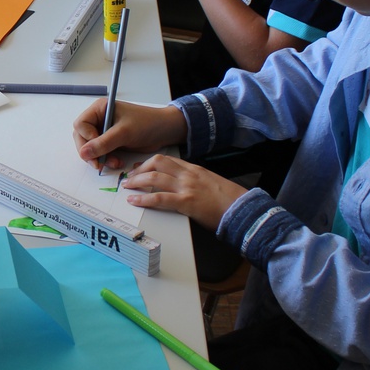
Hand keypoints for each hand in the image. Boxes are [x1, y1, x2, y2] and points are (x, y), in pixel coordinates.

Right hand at [73, 99, 185, 171]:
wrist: (165, 131)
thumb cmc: (147, 124)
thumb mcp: (124, 132)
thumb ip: (103, 143)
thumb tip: (83, 153)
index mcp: (100, 109)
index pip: (81, 125)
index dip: (86, 138)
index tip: (96, 148)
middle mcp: (99, 119)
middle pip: (82, 137)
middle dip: (90, 152)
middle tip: (98, 164)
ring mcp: (104, 131)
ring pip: (90, 147)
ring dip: (99, 158)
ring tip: (113, 163)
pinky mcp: (111, 141)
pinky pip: (100, 153)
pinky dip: (106, 160)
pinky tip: (116, 162)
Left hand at [121, 155, 248, 230]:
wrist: (242, 209)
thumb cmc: (229, 200)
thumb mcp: (210, 184)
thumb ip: (195, 181)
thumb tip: (180, 186)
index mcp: (195, 169)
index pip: (168, 159)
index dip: (150, 162)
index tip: (140, 167)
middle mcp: (189, 174)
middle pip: (158, 163)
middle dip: (140, 169)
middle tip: (130, 177)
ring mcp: (187, 187)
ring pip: (155, 177)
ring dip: (137, 181)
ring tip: (127, 187)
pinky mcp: (186, 202)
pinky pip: (159, 198)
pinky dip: (143, 199)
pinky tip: (134, 200)